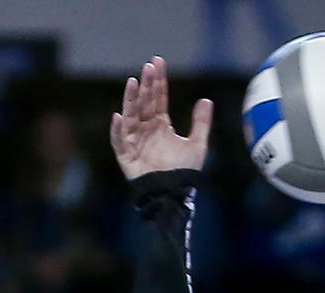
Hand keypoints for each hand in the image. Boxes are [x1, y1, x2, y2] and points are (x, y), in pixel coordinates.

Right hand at [111, 58, 211, 181]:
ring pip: (131, 116)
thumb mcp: (198, 145)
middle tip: (148, 67)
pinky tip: (118, 116)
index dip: (158, 81)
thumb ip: (201, 123)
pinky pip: (119, 141)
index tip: (158, 62)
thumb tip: (206, 100)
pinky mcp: (127, 157)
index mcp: (160, 124)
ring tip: (132, 83)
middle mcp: (146, 129)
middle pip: (144, 103)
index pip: (158, 98)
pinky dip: (117, 130)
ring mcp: (135, 142)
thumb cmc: (184, 173)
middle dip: (146, 85)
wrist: (175, 197)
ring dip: (130, 100)